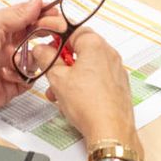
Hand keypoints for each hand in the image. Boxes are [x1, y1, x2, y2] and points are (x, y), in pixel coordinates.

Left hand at [0, 0, 63, 116]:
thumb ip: (17, 13)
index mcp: (2, 28)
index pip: (29, 18)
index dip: (44, 16)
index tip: (56, 15)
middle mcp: (8, 46)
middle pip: (36, 38)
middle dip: (45, 35)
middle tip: (53, 33)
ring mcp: (10, 66)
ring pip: (36, 60)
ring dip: (29, 58)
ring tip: (16, 60)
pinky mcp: (12, 86)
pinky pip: (29, 80)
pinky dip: (21, 77)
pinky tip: (7, 75)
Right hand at [42, 30, 138, 144]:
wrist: (110, 130)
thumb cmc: (90, 105)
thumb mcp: (57, 78)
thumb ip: (46, 58)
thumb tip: (41, 50)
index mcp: (95, 45)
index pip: (73, 30)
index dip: (56, 38)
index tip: (47, 48)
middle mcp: (110, 54)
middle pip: (81, 49)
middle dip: (63, 61)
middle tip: (52, 71)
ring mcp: (116, 71)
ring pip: (88, 66)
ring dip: (71, 76)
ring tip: (59, 92)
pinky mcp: (119, 86)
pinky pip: (98, 79)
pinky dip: (84, 85)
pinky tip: (73, 100)